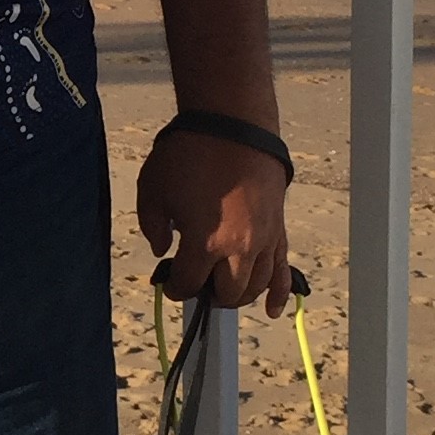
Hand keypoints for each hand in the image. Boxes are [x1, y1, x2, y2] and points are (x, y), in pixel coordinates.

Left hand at [135, 130, 290, 312]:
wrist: (232, 123)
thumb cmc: (189, 154)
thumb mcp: (152, 190)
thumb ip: (152, 228)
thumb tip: (162, 250)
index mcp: (204, 243)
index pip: (188, 284)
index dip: (175, 288)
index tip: (169, 281)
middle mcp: (238, 248)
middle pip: (227, 293)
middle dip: (209, 295)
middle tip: (197, 284)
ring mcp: (263, 239)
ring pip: (256, 286)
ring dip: (239, 295)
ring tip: (224, 291)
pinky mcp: (278, 228)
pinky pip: (283, 269)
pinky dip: (280, 293)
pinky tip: (273, 310)